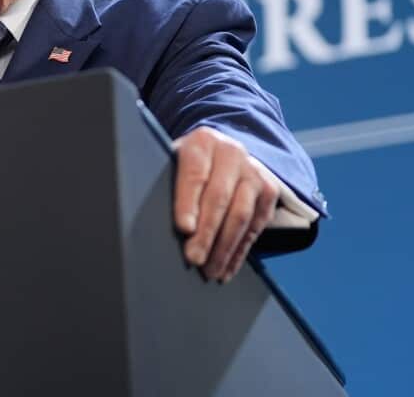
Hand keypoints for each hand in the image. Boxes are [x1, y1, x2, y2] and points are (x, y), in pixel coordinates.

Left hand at [172, 126, 279, 281]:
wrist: (223, 152)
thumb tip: (145, 212)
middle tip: (194, 258)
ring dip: (225, 247)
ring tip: (210, 271)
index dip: (189, 203)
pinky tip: (226, 268)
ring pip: (241, 214)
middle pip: (219, 197)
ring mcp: (253, 172)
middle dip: (206, 232)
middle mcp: (231, 152)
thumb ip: (165, 180)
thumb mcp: (173, 161)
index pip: (195, 173)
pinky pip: (255, 226)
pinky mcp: (268, 192)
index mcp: (202, 142)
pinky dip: (239, 251)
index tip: (184, 229)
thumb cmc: (188, 165)